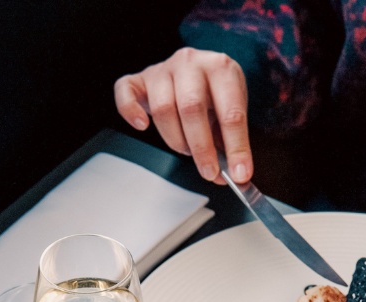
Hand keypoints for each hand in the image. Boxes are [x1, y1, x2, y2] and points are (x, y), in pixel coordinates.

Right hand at [114, 48, 252, 184]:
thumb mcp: (228, 113)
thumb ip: (229, 143)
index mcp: (221, 68)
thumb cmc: (211, 95)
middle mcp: (191, 62)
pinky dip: (130, 111)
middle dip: (202, 148)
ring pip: (162, 108)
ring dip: (175, 139)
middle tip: (208, 172)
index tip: (239, 174)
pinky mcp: (139, 79)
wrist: (192, 72)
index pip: (231, 111)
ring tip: (186, 150)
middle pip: (192, 108)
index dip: (236, 146)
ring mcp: (162, 69)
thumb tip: (234, 176)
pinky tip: (142, 126)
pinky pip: (126, 92)